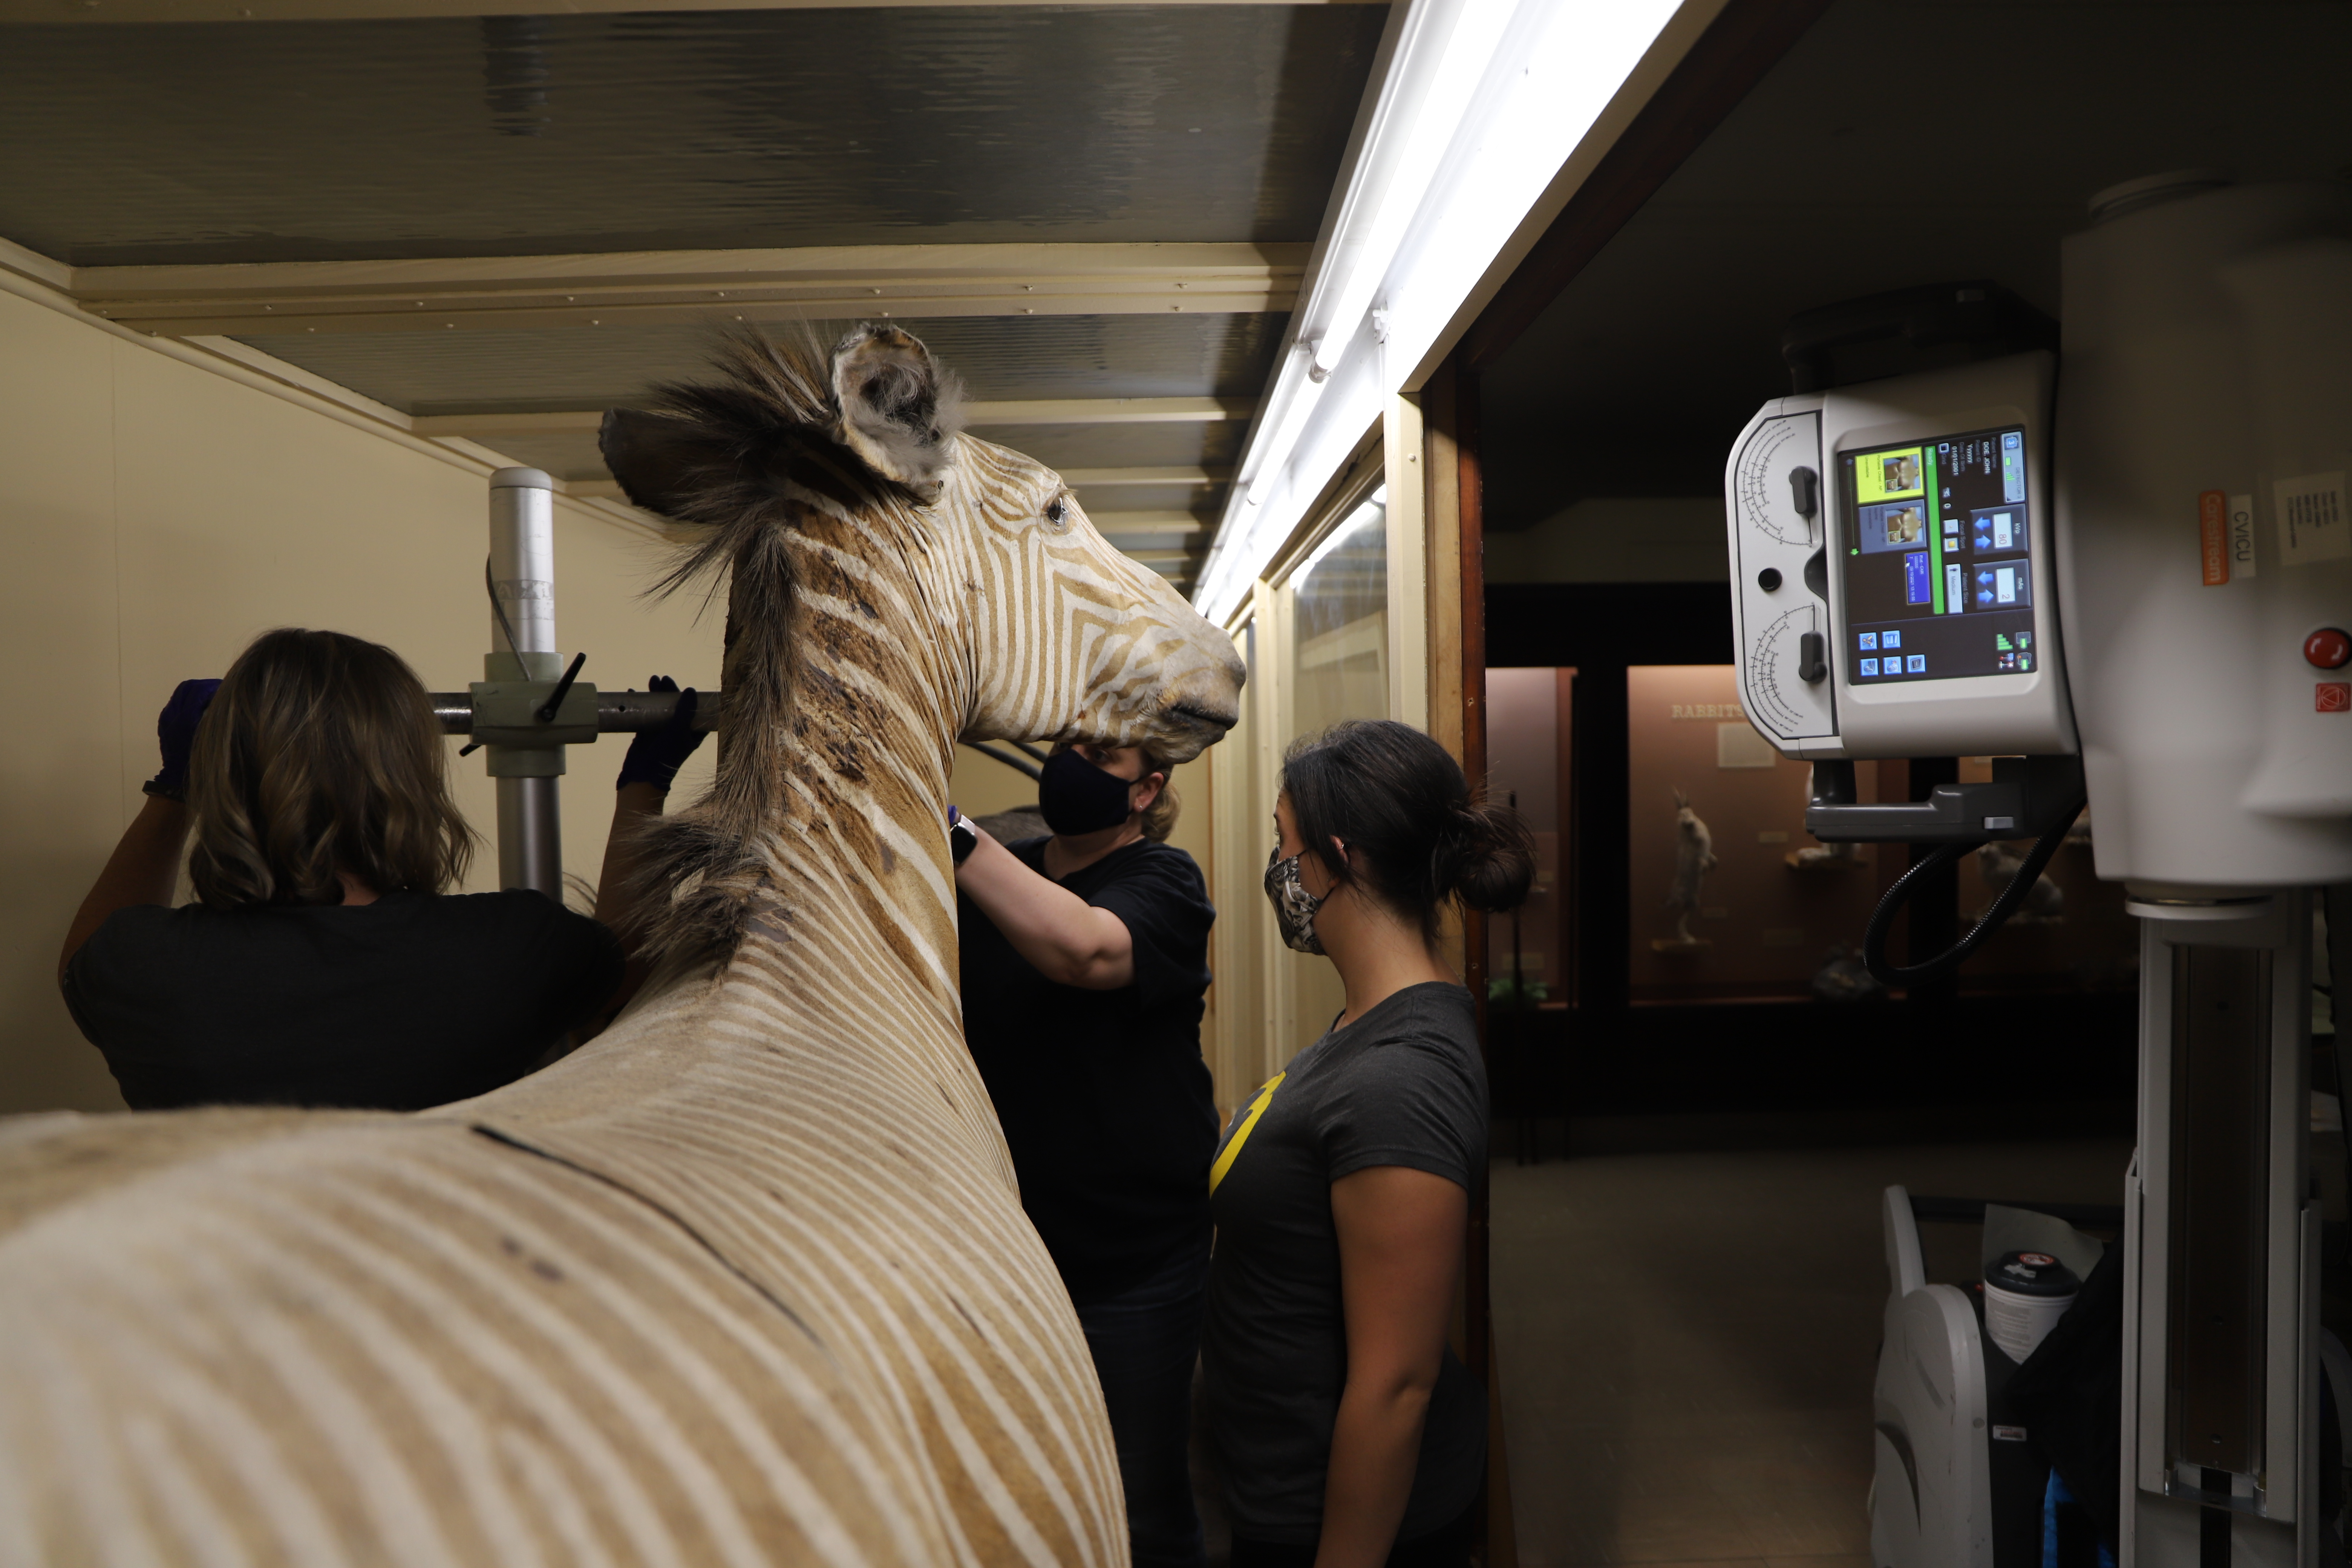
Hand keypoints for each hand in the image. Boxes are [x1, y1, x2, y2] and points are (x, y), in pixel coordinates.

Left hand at [145, 679, 220, 800]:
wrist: (176, 778)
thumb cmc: (200, 762)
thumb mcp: (214, 740)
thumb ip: (217, 719)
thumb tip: (226, 701)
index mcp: (185, 719)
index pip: (198, 690)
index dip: (214, 686)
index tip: (227, 689)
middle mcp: (172, 715)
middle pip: (187, 687)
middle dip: (204, 686)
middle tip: (219, 691)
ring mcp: (166, 717)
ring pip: (181, 693)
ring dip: (196, 691)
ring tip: (211, 698)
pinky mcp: (164, 721)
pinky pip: (177, 703)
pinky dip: (189, 700)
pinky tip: (199, 709)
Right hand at [616, 675, 705, 792]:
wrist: (642, 775)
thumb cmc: (666, 754)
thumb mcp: (678, 731)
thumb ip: (685, 711)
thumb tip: (690, 691)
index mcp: (692, 734)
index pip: (695, 712)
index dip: (691, 699)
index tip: (685, 687)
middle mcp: (678, 732)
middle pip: (676, 707)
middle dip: (669, 692)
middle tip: (663, 679)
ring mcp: (661, 733)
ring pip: (660, 709)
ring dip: (655, 695)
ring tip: (651, 680)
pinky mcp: (646, 734)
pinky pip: (644, 715)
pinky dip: (640, 705)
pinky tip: (633, 692)